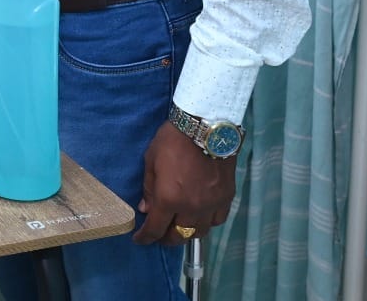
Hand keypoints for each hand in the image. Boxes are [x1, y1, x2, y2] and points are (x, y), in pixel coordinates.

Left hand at [132, 121, 236, 245]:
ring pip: (199, 232)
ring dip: (186, 232)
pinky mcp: (226, 198)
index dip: (145, 238)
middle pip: (179, 236)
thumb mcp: (151, 161)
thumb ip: (149, 189)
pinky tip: (199, 216)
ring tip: (179, 226)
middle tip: (159, 235)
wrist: (206, 127)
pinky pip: (216, 220)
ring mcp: (212, 205)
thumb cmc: (172, 140)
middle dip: (166, 239)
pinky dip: (206, 222)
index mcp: (169, 199)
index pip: (156, 229)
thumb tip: (146, 209)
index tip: (139, 240)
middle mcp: (192, 208)